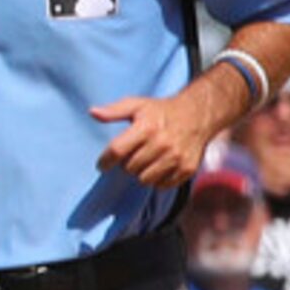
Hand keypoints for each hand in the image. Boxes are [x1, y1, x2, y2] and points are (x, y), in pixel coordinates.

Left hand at [90, 88, 224, 188]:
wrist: (197, 116)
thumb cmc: (162, 110)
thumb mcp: (137, 104)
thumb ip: (114, 110)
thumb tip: (93, 113)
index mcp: (146, 128)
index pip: (117, 150)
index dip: (105, 160)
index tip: (102, 165)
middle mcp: (162, 144)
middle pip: (130, 168)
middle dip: (126, 165)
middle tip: (131, 157)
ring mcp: (176, 158)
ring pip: (145, 179)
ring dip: (140, 173)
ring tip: (144, 163)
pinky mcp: (187, 169)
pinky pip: (163, 185)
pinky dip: (157, 180)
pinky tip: (158, 168)